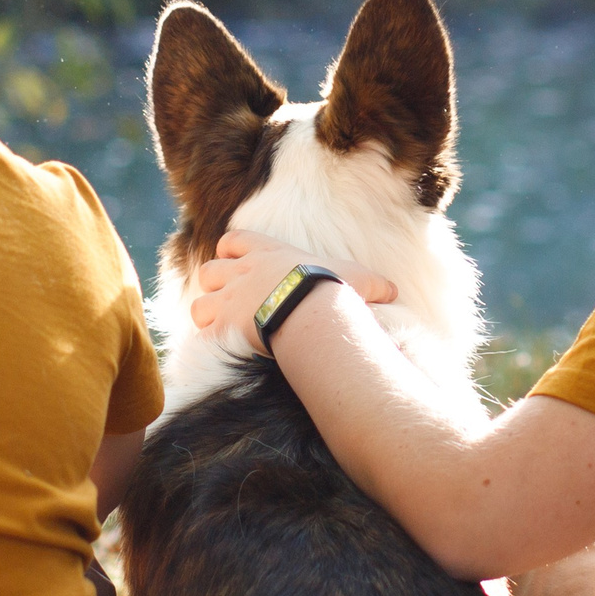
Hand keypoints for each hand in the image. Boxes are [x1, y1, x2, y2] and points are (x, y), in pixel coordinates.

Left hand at [188, 230, 395, 353]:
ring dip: (209, 316)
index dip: (231, 252)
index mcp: (267, 253)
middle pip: (210, 272)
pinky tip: (222, 355)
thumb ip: (373, 284)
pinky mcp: (223, 326)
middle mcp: (241, 272)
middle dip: (216, 287)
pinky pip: (203, 336)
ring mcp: (229, 299)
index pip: (234, 241)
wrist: (310, 311)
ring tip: (224, 330)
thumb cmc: (333, 291)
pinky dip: (209, 345)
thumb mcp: (358, 279)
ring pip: (200, 304)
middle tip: (233, 303)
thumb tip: (394, 291)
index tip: (239, 263)